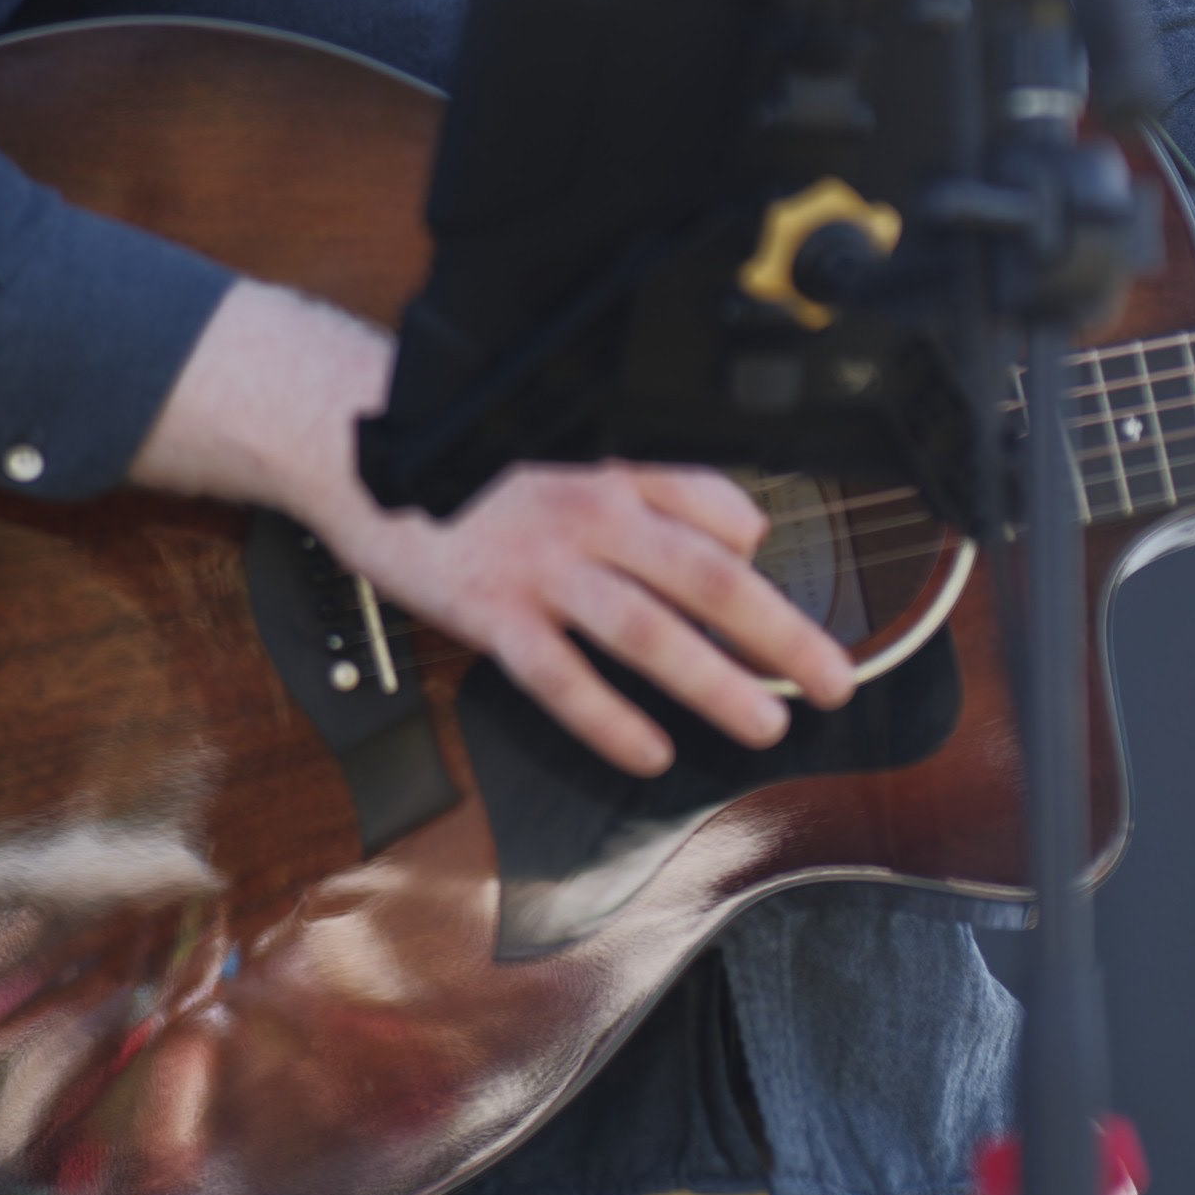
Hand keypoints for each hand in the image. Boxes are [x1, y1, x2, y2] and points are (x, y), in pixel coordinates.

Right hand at [335, 459, 857, 775]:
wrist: (360, 442)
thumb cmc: (468, 450)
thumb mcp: (562, 441)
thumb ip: (638, 479)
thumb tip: (729, 528)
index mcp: (614, 462)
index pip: (717, 506)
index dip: (762, 553)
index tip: (786, 593)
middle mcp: (591, 510)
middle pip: (708, 577)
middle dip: (780, 634)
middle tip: (834, 680)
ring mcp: (542, 563)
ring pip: (648, 632)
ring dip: (715, 684)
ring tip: (766, 724)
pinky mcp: (490, 610)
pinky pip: (562, 678)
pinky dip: (610, 721)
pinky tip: (650, 752)